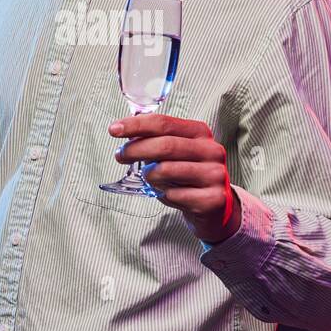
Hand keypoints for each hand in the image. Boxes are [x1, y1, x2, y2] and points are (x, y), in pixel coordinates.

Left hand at [108, 113, 241, 243]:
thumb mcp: (177, 152)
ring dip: (149, 175)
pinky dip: (163, 195)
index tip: (114, 130)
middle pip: (165, 145)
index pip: (164, 123)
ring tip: (150, 178)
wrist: (216, 206)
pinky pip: (174, 195)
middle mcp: (211, 150)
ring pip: (167, 170)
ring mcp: (215, 175)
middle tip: (120, 156)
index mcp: (200, 133)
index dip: (136, 125)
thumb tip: (126, 133)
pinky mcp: (212, 199)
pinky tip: (168, 194)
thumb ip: (156, 140)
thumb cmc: (189, 175)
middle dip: (136, 149)